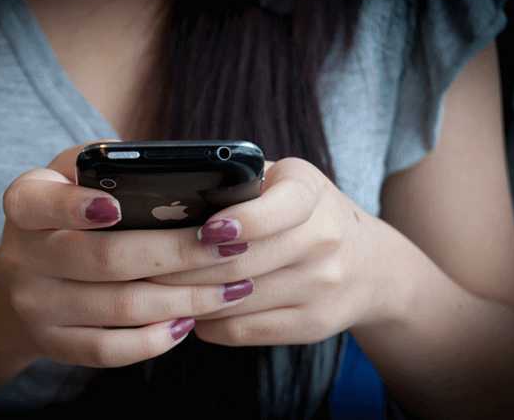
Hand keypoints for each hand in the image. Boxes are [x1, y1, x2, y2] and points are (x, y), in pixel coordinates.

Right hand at [0, 142, 256, 367]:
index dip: (77, 207)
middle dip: (178, 253)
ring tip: (231, 286)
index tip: (119, 208)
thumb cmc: (66, 215)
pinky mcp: (53, 343)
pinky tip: (189, 321)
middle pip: (107, 259)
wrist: (20, 279)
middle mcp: (23, 256)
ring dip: (185, 298)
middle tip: (230, 246)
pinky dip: (156, 339)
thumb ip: (109, 170)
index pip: (42, 203)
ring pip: (120, 307)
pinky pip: (110, 349)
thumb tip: (187, 180)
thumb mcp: (72, 179)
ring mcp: (36, 306)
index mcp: (27, 204)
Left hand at [148, 157, 398, 345]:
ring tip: (153, 289)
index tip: (203, 229)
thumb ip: (241, 184)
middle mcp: (323, 239)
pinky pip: (245, 329)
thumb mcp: (287, 184)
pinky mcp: (312, 324)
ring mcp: (321, 286)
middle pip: (242, 261)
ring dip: (188, 297)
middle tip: (143, 266)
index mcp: (310, 192)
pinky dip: (208, 323)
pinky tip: (191, 311)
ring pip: (237, 299)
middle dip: (184, 266)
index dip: (239, 221)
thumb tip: (169, 201)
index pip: (277, 208)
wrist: (370, 265)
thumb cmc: (309, 214)